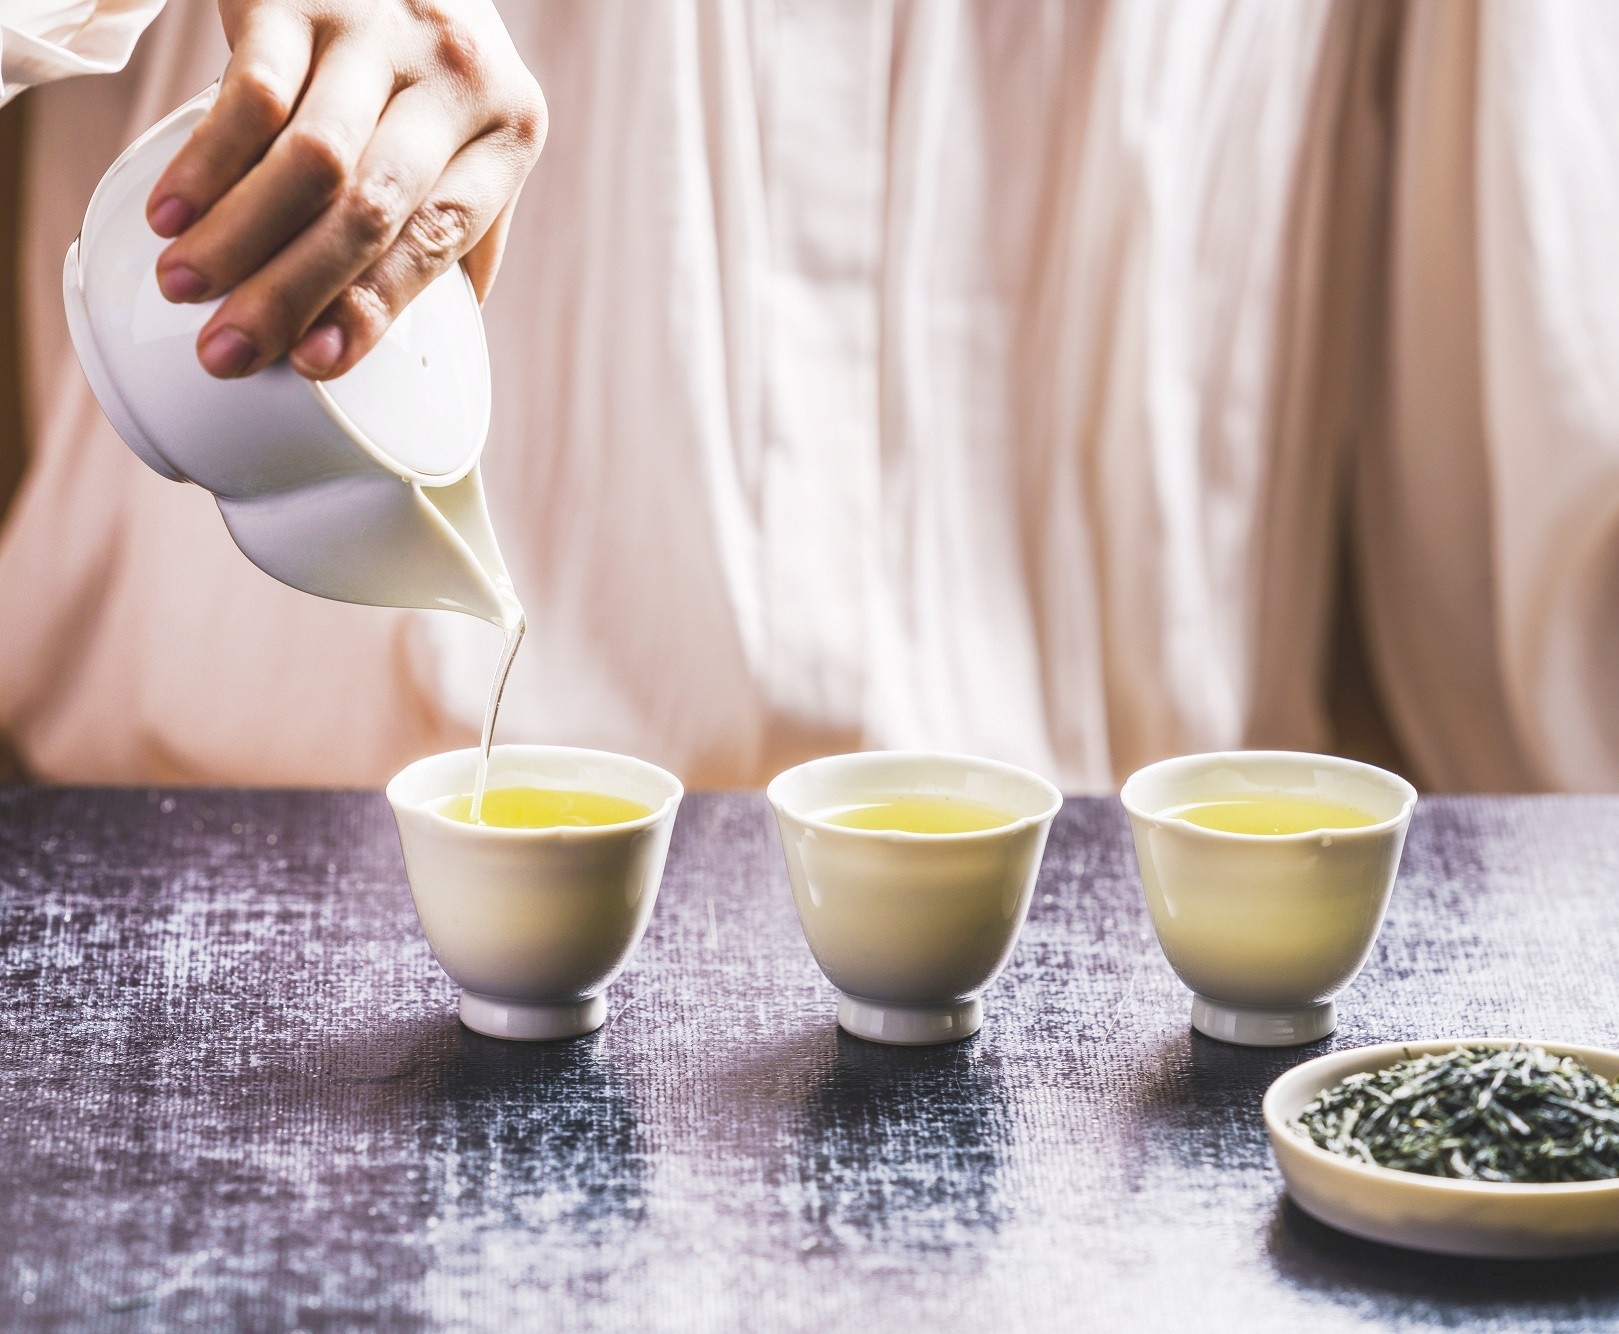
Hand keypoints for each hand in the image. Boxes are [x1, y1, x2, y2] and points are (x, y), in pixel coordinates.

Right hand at [145, 0, 545, 379]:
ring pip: (308, 159)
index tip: (314, 365)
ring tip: (185, 290)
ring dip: (238, 236)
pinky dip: (207, 162)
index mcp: (509, 131)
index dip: (372, 308)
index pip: (440, 238)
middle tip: (229, 350)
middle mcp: (457, 78)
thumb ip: (461, 225)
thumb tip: (419, 343)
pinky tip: (171, 212)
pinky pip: (251, 92)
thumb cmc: (429, 64)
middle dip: (292, 291)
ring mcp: (378, 32)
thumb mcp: (474, 132)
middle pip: (370, 209)